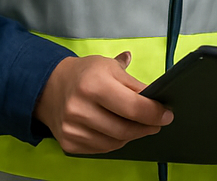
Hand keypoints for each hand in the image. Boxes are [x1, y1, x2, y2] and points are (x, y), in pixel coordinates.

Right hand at [34, 51, 172, 153]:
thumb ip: (134, 84)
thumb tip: (157, 96)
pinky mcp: (69, 143)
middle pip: (124, 128)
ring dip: (133, 135)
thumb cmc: (85, 74)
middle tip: (158, 122)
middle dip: (147, 126)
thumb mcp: (110, 67)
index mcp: (94, 85)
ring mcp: (72, 129)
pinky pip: (101, 149)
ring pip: (114, 142)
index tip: (167, 114)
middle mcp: (80, 109)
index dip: (154, 113)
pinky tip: (121, 132)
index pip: (132, 106)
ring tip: (141, 126)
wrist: (49, 88)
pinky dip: (116, 142)